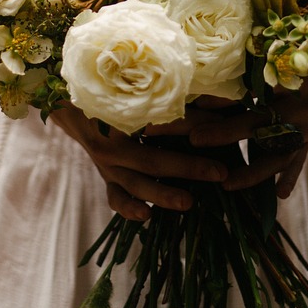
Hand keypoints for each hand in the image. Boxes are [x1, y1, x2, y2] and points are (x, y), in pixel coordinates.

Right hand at [48, 103, 228, 221]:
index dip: (197, 121)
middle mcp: (114, 139)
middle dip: (188, 166)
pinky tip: (146, 215)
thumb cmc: (125, 95)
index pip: (165, 120)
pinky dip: (129, 208)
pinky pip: (116, 198)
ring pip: (135, 182)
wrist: (79, 108)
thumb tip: (227, 99)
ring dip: (161, 194)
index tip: (227, 125)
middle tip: (220, 173)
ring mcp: (108, 162)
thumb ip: (187, 95)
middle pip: (152, 155)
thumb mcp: (149, 92)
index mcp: (125, 112)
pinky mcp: (108, 179)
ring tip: (188, 203)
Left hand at [188, 64, 307, 197]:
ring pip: (279, 153)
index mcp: (289, 81)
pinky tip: (280, 194)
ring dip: (254, 171)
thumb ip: (246, 70)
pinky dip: (290, 177)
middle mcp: (299, 107)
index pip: (251, 91)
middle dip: (227, 133)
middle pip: (260, 123)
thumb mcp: (275, 57)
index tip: (196, 103)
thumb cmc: (297, 56)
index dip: (224, 97)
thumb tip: (207, 80)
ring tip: (228, 184)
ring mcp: (306, 127)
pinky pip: (298, 161)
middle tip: (195, 139)